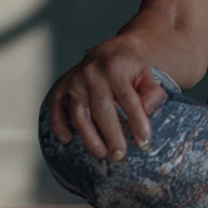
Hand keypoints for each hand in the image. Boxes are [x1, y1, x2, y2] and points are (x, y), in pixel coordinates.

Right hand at [47, 39, 166, 160]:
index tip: (144, 138)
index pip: (127, 98)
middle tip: (119, 154)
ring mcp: (74, 81)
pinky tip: (67, 139)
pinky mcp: (61, 88)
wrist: (106, 52)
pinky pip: (56, 108)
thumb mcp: (145, 74)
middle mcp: (92, 74)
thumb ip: (152, 92)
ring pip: (79, 113)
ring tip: (101, 153)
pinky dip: (59, 125)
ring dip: (89, 136)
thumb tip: (149, 112)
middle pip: (101, 109)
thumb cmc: (127, 68)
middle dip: (111, 134)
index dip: (136, 119)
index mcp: (116, 68)